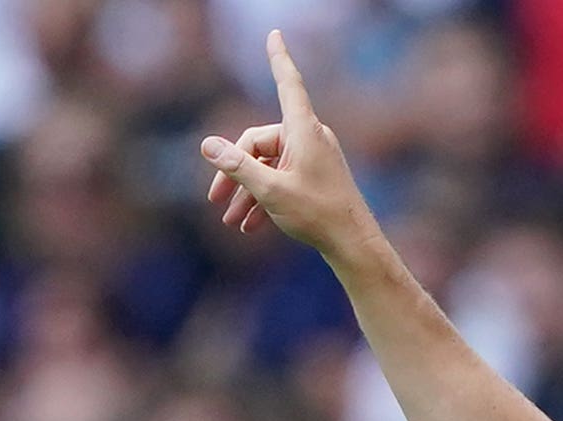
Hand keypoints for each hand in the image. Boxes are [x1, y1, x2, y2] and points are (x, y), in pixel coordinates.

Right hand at [201, 31, 371, 259]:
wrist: (354, 245)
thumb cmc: (318, 215)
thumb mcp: (271, 191)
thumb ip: (238, 167)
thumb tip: (207, 145)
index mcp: (304, 130)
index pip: (286, 83)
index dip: (277, 58)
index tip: (274, 33)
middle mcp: (310, 138)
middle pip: (260, 142)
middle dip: (235, 172)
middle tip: (215, 201)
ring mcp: (313, 158)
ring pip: (269, 165)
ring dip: (248, 192)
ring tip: (230, 221)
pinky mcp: (315, 177)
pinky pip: (282, 179)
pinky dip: (265, 198)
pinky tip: (250, 226)